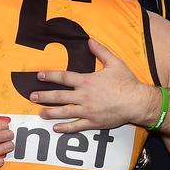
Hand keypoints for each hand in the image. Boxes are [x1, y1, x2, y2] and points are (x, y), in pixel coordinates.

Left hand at [30, 38, 151, 132]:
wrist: (137, 102)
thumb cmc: (126, 82)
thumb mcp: (114, 62)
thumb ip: (100, 51)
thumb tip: (89, 40)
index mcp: (87, 81)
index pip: (64, 78)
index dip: (50, 76)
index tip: (39, 76)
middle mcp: (84, 96)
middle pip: (59, 96)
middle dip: (44, 96)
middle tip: (32, 97)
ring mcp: (87, 111)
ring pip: (64, 112)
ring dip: (51, 112)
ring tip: (40, 113)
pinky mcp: (93, 122)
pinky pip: (76, 126)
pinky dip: (65, 128)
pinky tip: (56, 128)